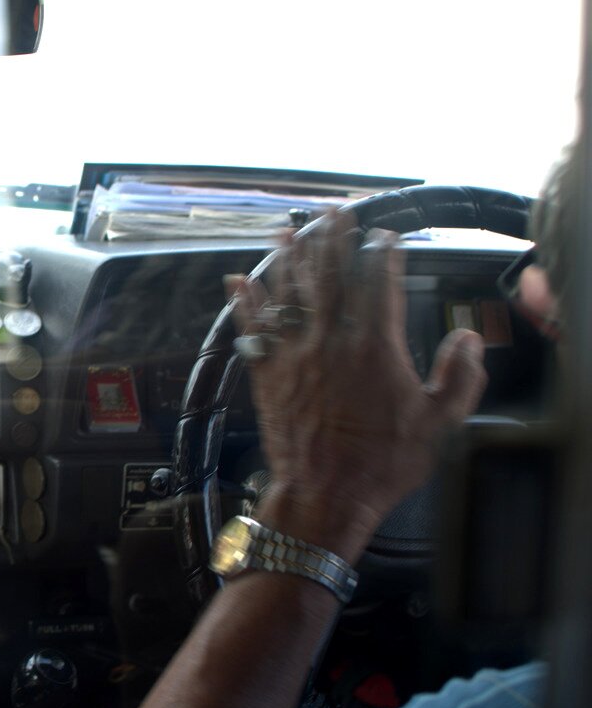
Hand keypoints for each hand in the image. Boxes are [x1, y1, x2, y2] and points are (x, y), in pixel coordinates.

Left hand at [236, 210, 487, 561]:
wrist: (324, 495)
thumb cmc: (383, 463)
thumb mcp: (438, 423)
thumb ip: (460, 376)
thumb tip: (469, 337)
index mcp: (375, 348)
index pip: (380, 285)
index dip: (383, 255)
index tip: (385, 234)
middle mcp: (330, 342)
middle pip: (330, 278)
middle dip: (332, 240)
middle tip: (332, 212)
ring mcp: (293, 356)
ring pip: (287, 295)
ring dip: (286, 259)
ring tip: (286, 230)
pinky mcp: (265, 375)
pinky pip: (251, 329)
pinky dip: (244, 302)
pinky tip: (237, 279)